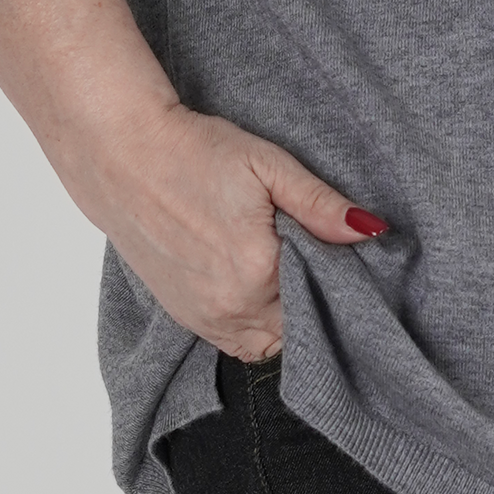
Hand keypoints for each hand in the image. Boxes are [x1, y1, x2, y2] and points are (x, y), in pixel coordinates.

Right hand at [89, 97, 385, 361]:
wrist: (122, 154)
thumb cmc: (195, 152)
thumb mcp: (268, 165)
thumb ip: (320, 205)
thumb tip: (370, 231)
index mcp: (258, 272)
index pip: (322, 303)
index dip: (335, 283)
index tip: (338, 257)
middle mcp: (230, 307)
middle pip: (294, 329)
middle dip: (311, 304)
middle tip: (313, 260)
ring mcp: (201, 318)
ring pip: (263, 341)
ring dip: (280, 317)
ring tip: (283, 270)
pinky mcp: (182, 315)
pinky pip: (231, 339)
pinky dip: (249, 320)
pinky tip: (253, 281)